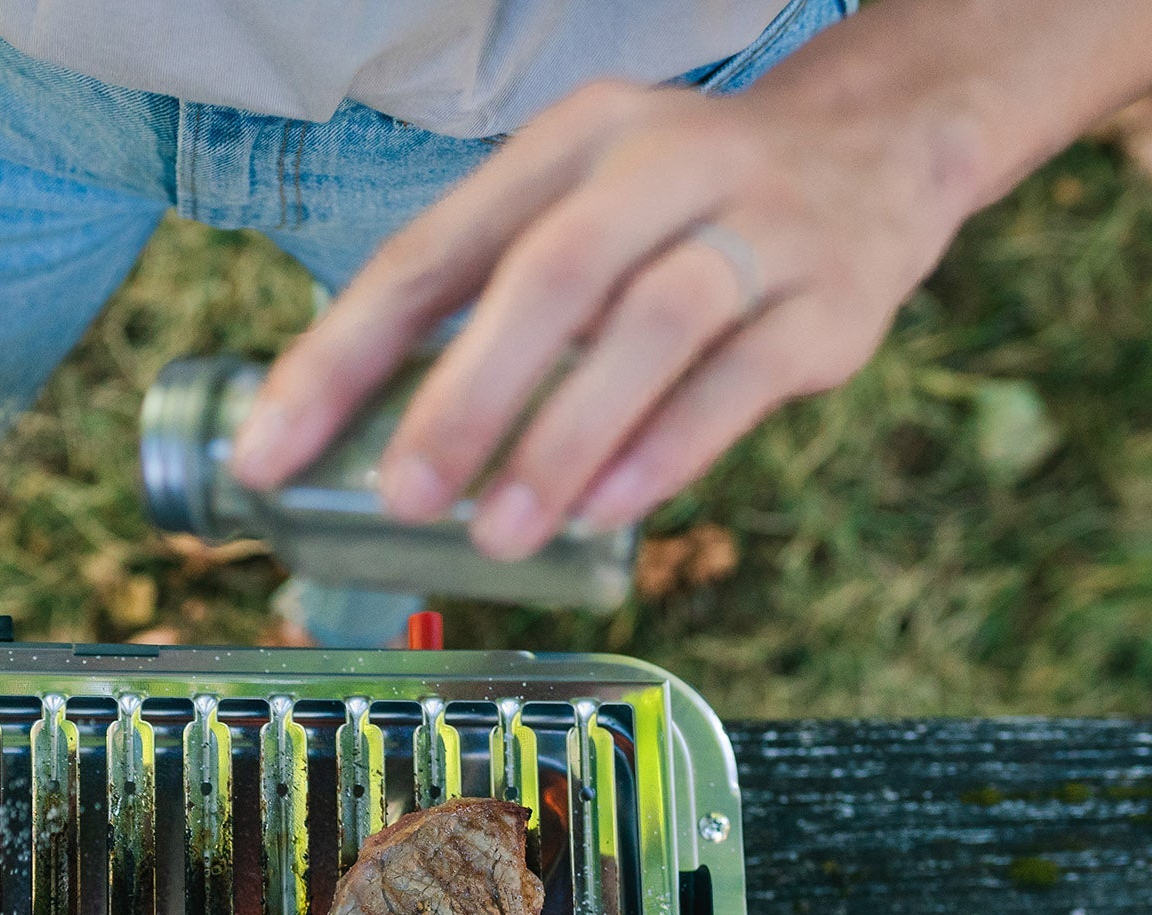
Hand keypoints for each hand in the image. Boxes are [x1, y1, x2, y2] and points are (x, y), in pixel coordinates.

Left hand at [227, 74, 975, 559]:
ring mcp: (758, 226)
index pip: (429, 254)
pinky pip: (741, 379)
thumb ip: (479, 302)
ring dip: (564, 438)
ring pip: (653, 325)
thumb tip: (352, 441)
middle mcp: (661, 166)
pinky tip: (603, 513)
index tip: (268, 455)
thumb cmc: (680, 207)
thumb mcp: (574, 207)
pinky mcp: (832, 299)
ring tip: (497, 534)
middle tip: (402, 500)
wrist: (883, 142)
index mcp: (564, 146)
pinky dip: (665, 451)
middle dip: (465, 396)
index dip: (340, 358)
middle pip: (551, 277)